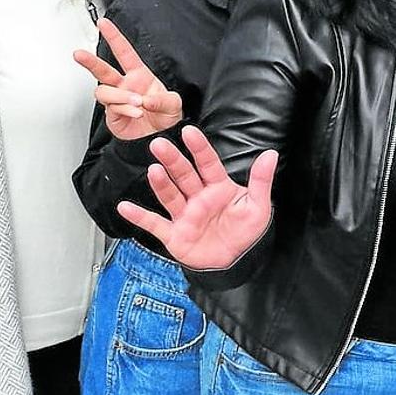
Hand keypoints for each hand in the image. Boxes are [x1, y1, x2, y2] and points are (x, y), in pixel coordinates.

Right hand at [74, 18, 183, 140]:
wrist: (162, 136)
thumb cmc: (166, 117)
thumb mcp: (174, 104)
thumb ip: (163, 99)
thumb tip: (144, 99)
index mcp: (139, 76)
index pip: (124, 52)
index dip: (114, 37)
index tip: (103, 23)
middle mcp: (125, 86)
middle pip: (102, 70)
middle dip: (89, 61)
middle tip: (79, 54)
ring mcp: (117, 101)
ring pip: (104, 91)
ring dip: (120, 96)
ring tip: (137, 102)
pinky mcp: (112, 116)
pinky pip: (112, 109)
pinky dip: (125, 110)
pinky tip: (136, 113)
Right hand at [117, 125, 274, 270]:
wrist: (235, 263)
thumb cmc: (246, 232)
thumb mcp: (258, 206)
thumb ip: (261, 181)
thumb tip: (270, 154)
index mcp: (219, 188)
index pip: (208, 163)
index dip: (199, 148)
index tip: (188, 131)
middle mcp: (198, 198)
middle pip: (184, 175)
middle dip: (173, 160)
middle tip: (159, 144)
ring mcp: (185, 215)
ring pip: (170, 195)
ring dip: (161, 183)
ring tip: (154, 170)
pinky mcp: (174, 235)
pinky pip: (154, 224)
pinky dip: (139, 217)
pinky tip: (125, 207)